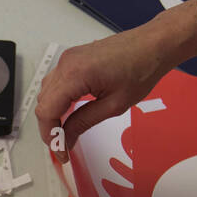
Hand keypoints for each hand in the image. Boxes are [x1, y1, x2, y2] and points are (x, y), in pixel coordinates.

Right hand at [36, 22, 176, 159]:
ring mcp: (68, 59)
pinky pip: (55, 83)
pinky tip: (69, 112)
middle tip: (63, 145)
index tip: (60, 152)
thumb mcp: (114, 105)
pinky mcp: (73, 58)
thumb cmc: (141, 69)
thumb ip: (84, 122)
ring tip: (66, 132)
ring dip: (52, 114)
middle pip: (43, 103)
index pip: (47, 111)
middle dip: (50, 128)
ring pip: (46, 93)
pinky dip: (57, 100)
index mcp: (75, 74)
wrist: (153, 45)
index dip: (50, 136)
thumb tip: (66, 139)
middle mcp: (66, 64)